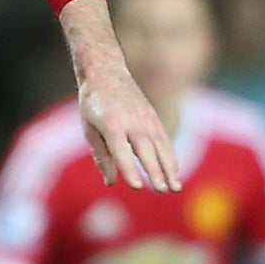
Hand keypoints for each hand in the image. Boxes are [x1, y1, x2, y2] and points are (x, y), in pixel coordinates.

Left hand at [77, 60, 178, 191]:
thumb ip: (101, 156)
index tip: (137, 186)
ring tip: (174, 188)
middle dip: (155, 171)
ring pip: (161, 146)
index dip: (129, 168)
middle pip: (145, 150)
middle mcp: (131, 121)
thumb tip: (111, 182)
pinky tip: (175, 173)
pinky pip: (165, 140)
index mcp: (110, 123)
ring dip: (169, 168)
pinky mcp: (153, 117)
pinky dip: (171, 157)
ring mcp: (145, 118)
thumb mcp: (89, 129)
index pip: (121, 150)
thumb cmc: (92, 105)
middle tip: (162, 191)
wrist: (107, 73)